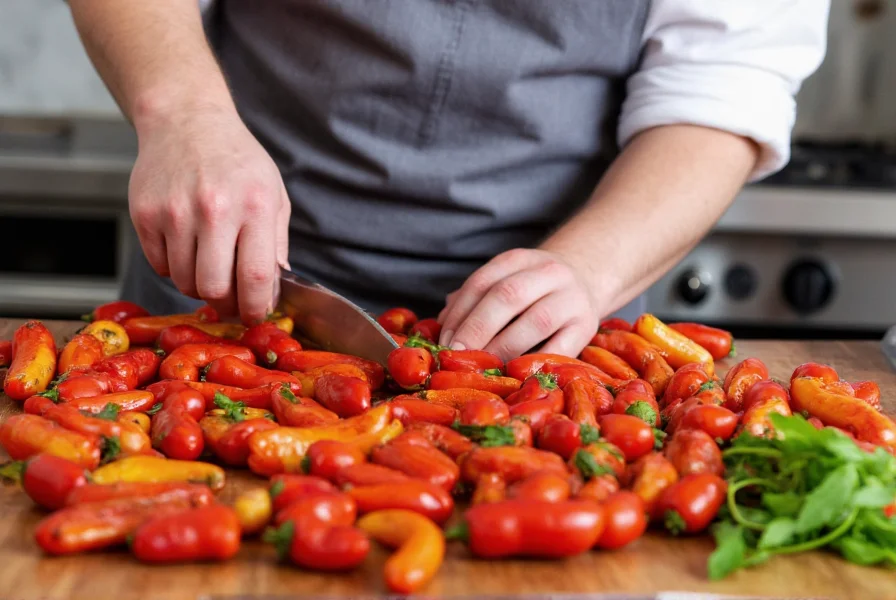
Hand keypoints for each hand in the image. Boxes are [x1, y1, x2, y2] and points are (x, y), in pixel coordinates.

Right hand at [128, 105, 290, 323]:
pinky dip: (174, 266)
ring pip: (183, 281)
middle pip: (214, 288)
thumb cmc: (237, 161)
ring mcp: (175, 212)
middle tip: (230, 301)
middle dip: (225, 305)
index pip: (256, 277)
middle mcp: (214, 209)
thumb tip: (273, 291)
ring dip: (198, 285)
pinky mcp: (145, 213)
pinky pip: (160, 265)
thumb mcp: (273, 195)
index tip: (256, 315)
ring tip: (209, 265)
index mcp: (255, 206)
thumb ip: (276, 244)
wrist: (187, 122)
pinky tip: (186, 246)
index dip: (256, 307)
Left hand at [437, 249, 599, 360]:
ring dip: (504, 347)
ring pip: (536, 321)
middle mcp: (549, 273)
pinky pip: (560, 348)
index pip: (483, 281)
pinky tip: (515, 373)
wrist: (585, 284)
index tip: (445, 340)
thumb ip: (474, 299)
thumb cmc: (533, 291)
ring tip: (483, 366)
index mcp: (520, 259)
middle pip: (508, 296)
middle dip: (478, 327)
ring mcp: (572, 299)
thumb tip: (441, 323)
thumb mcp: (505, 281)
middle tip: (458, 353)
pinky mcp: (587, 326)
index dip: (460, 312)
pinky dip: (535, 362)